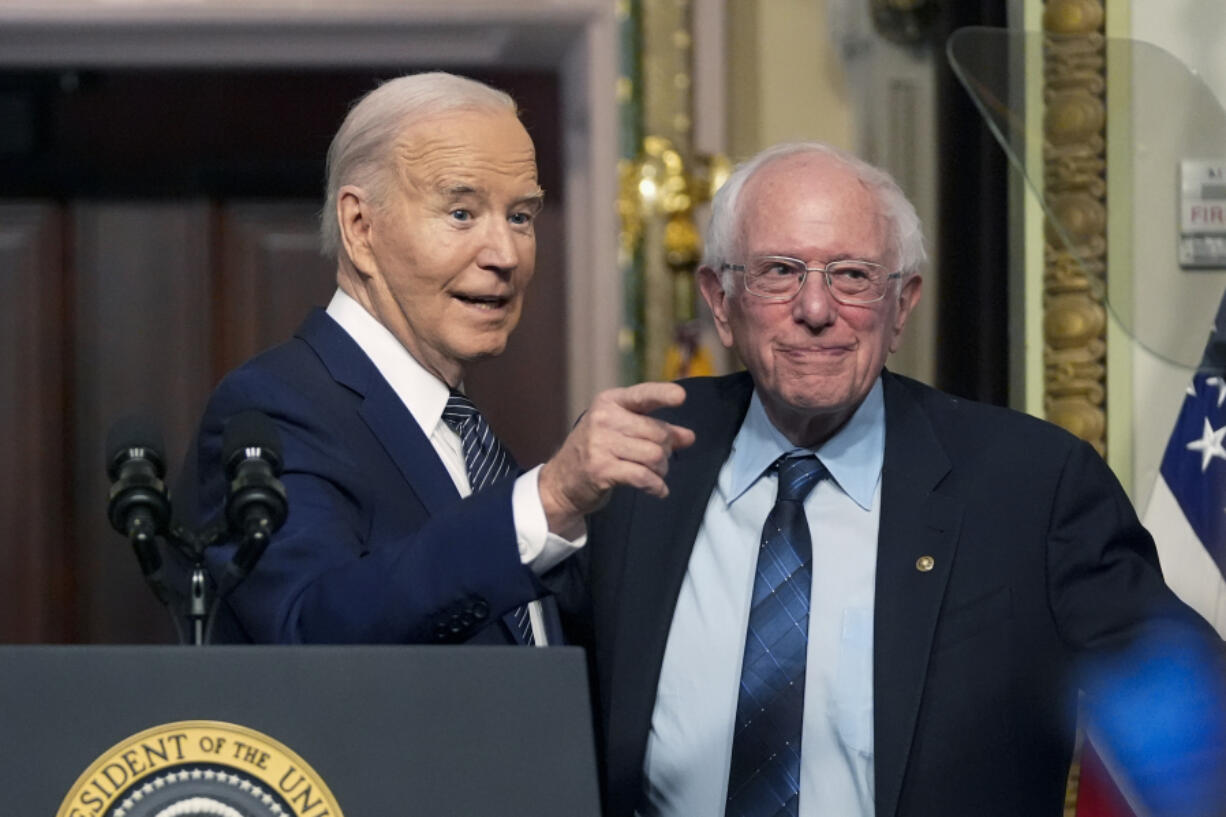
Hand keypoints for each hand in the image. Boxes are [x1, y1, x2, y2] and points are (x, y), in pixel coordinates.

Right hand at [539, 382, 695, 537]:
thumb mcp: (621, 431)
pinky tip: (658, 490)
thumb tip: (689, 437)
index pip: (642, 395)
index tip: (680, 396)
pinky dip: (656, 486)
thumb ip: (655, 430)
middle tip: (661, 459)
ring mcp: (600, 443)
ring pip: (654, 455)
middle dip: (667, 449)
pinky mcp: (601, 468)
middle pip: (657, 432)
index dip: (663, 394)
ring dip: (662, 469)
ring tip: (656, 474)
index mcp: (609, 402)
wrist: (561, 481)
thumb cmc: (596, 452)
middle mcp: (604, 418)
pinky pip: (643, 476)